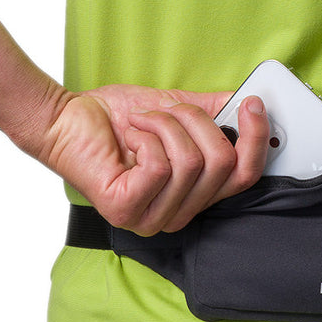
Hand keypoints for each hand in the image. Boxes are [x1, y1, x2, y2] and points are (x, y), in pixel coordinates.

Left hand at [41, 84, 270, 234]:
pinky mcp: (127, 210)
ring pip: (192, 163)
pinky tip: (130, 136)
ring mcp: (152, 218)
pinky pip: (160, 167)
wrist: (66, 119)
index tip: (253, 104)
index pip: (245, 177)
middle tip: (170, 110)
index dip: (255, 140)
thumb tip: (251, 103)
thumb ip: (216, 112)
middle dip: (199, 123)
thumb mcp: (178, 111)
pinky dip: (146, 137)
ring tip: (143, 122)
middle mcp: (179, 214)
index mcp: (196, 195)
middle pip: (223, 166)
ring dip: (166, 126)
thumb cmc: (119, 119)